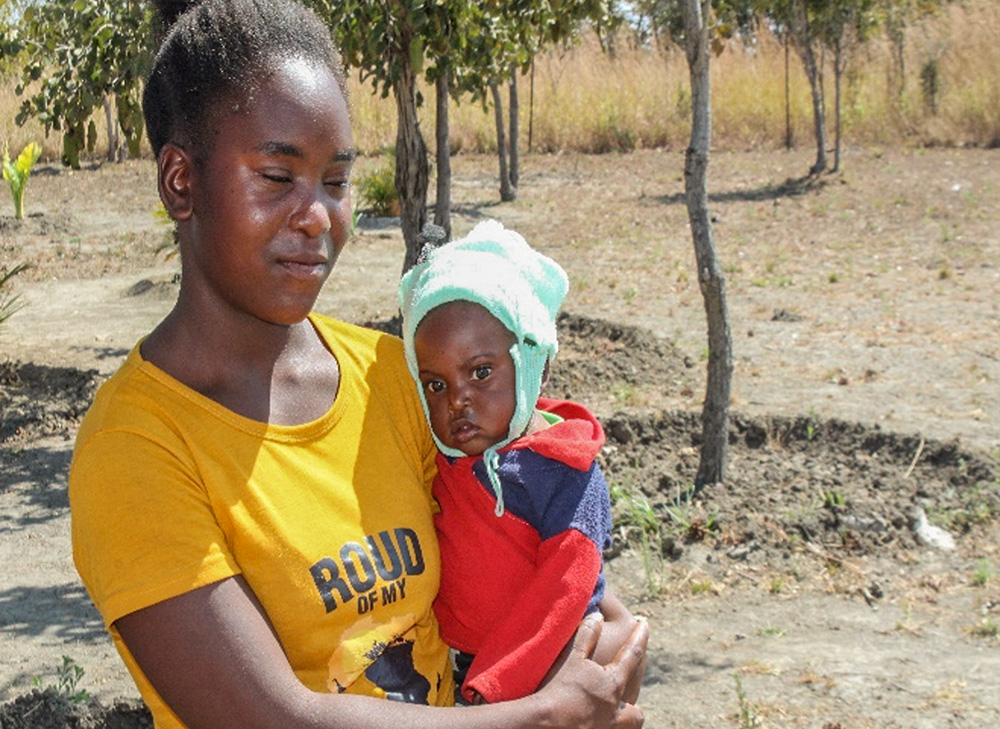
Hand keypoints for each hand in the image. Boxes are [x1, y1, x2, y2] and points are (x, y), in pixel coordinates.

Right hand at [537, 612, 647, 728]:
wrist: (548, 722)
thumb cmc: (560, 688)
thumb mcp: (573, 657)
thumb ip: (587, 635)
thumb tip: (597, 616)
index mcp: (613, 684)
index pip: (632, 654)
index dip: (639, 636)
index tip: (645, 623)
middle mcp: (616, 708)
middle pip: (636, 706)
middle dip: (636, 696)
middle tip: (632, 681)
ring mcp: (608, 726)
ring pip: (629, 724)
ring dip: (628, 716)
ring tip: (620, 709)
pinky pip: (613, 728)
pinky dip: (610, 722)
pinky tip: (599, 718)